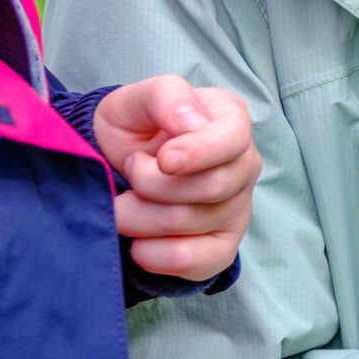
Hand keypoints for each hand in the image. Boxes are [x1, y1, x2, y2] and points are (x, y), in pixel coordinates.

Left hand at [92, 76, 259, 280]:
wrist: (114, 165)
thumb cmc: (134, 127)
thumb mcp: (138, 98)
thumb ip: (167, 96)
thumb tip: (191, 122)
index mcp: (231, 120)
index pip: (232, 140)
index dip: (198, 153)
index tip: (163, 158)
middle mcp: (244, 165)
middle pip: (212, 187)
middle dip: (153, 184)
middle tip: (130, 171)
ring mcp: (237, 208)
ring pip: (192, 223)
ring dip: (140, 216)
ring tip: (125, 200)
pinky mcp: (222, 246)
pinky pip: (198, 262)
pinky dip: (158, 256)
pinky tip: (138, 243)